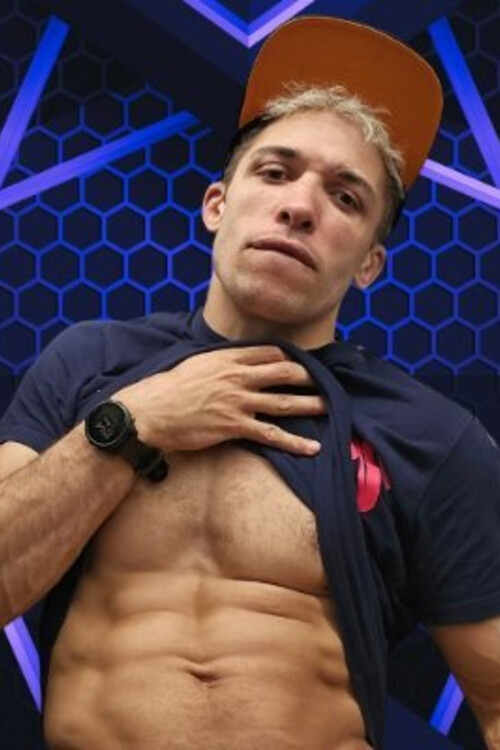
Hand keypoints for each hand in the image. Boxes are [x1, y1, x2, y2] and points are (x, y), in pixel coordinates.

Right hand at [117, 346, 325, 455]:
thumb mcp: (194, 363)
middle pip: (283, 372)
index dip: (289, 358)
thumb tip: (233, 361)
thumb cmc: (166, 388)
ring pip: (284, 402)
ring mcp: (237, 402)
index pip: (269, 352)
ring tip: (330, 405)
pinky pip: (271, 434)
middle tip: (326, 380)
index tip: (301, 363)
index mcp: (227, 358)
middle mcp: (237, 376)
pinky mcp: (234, 426)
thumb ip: (219, 361)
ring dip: (310, 404)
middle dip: (308, 376)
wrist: (148, 412)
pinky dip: (294, 442)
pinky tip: (311, 447)